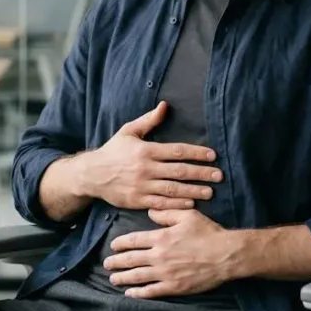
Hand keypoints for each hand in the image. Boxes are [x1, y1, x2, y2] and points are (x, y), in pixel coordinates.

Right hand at [77, 101, 221, 209]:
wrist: (92, 174)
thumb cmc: (113, 151)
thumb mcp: (128, 131)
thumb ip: (148, 120)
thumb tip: (165, 106)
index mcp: (146, 150)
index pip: (177, 151)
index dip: (196, 153)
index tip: (212, 155)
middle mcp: (145, 168)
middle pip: (179, 171)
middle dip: (201, 173)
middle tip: (219, 175)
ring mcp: (142, 186)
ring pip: (173, 189)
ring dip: (194, 191)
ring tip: (210, 192)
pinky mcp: (138, 200)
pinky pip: (161, 203)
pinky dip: (176, 204)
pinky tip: (191, 204)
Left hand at [103, 209, 239, 298]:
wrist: (226, 255)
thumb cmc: (208, 233)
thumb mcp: (188, 216)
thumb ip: (166, 213)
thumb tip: (150, 211)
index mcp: (160, 237)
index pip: (133, 240)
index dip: (120, 244)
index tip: (112, 246)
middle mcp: (158, 256)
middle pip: (130, 260)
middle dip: (116, 262)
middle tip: (106, 264)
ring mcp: (165, 273)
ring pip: (137, 277)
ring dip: (122, 278)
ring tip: (112, 279)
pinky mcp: (174, 287)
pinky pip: (151, 291)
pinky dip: (138, 293)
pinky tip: (130, 294)